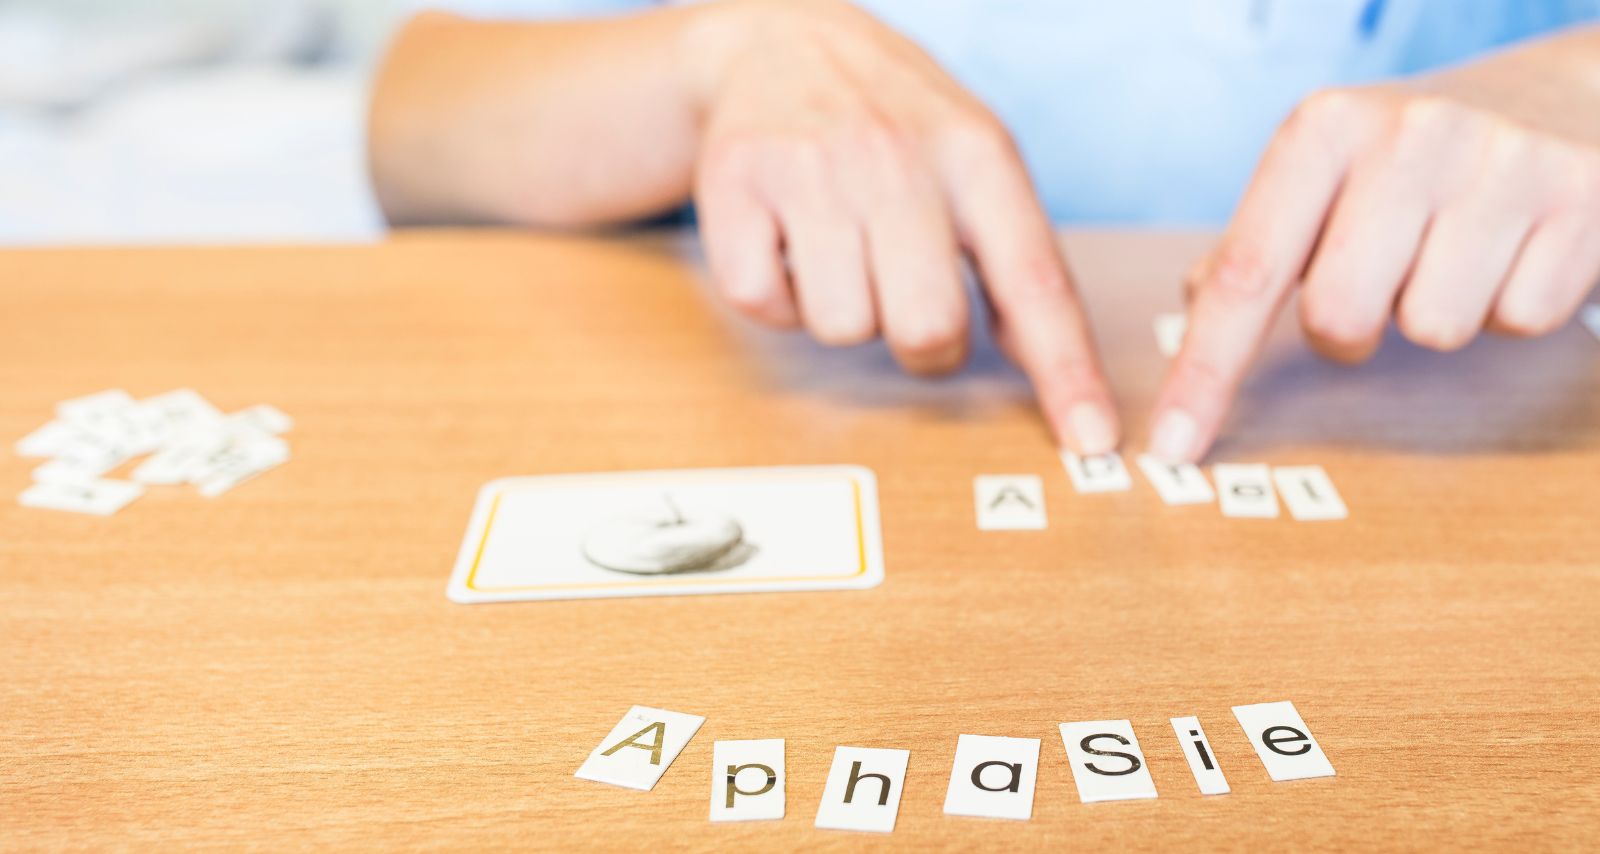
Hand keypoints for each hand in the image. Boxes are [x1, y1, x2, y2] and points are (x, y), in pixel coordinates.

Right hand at [684, 0, 1117, 452]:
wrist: (777, 42)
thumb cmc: (891, 120)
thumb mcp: (973, 158)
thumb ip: (1015, 254)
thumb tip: (1054, 368)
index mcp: (975, 155)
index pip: (1034, 280)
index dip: (1065, 369)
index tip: (1091, 437)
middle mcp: (895, 157)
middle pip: (927, 328)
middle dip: (920, 341)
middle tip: (902, 293)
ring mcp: (810, 170)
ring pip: (842, 327)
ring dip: (843, 309)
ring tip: (837, 247)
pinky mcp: (735, 187)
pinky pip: (766, 304)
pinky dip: (778, 296)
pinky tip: (787, 243)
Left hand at [1150, 29, 1599, 461]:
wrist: (1563, 96)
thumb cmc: (1417, 158)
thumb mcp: (1327, 173)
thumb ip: (1259, 244)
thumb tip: (1197, 305)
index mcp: (1324, 130)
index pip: (1246, 275)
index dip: (1205, 373)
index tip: (1173, 447)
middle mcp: (1408, 134)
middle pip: (1339, 318)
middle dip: (1350, 331)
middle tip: (1381, 281)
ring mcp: (1501, 162)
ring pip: (1433, 330)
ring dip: (1437, 314)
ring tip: (1457, 251)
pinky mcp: (1581, 198)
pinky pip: (1519, 320)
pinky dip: (1510, 305)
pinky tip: (1515, 250)